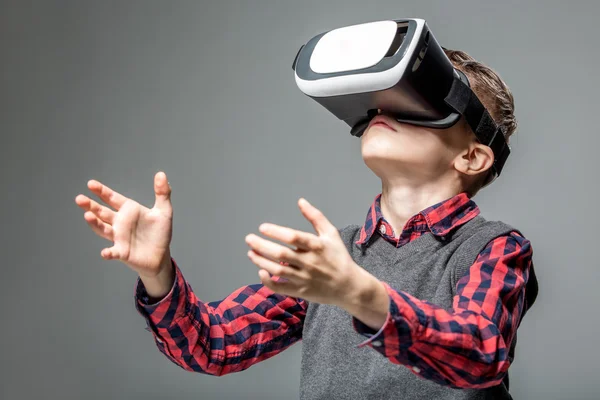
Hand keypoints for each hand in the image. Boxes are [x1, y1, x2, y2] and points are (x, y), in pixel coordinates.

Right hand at [75, 172, 172, 277]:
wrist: (160, 256)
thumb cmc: (159, 233)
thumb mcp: (164, 211)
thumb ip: (163, 193)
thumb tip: (161, 174)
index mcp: (128, 210)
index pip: (112, 198)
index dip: (102, 191)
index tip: (90, 184)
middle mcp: (120, 222)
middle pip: (102, 212)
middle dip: (91, 206)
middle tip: (80, 199)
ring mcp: (119, 237)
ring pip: (103, 229)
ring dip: (95, 223)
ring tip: (87, 216)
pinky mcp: (122, 252)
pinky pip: (113, 252)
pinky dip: (108, 252)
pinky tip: (104, 253)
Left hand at [245, 198, 364, 305]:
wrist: (349, 286)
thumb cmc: (339, 257)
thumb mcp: (331, 234)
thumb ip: (315, 217)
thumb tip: (300, 201)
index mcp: (317, 246)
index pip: (293, 237)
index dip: (276, 232)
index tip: (262, 227)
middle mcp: (310, 263)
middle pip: (281, 254)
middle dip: (262, 246)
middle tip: (249, 239)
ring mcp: (305, 278)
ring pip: (278, 270)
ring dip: (261, 261)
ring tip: (251, 252)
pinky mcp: (301, 291)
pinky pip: (280, 287)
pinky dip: (268, 281)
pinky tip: (261, 271)